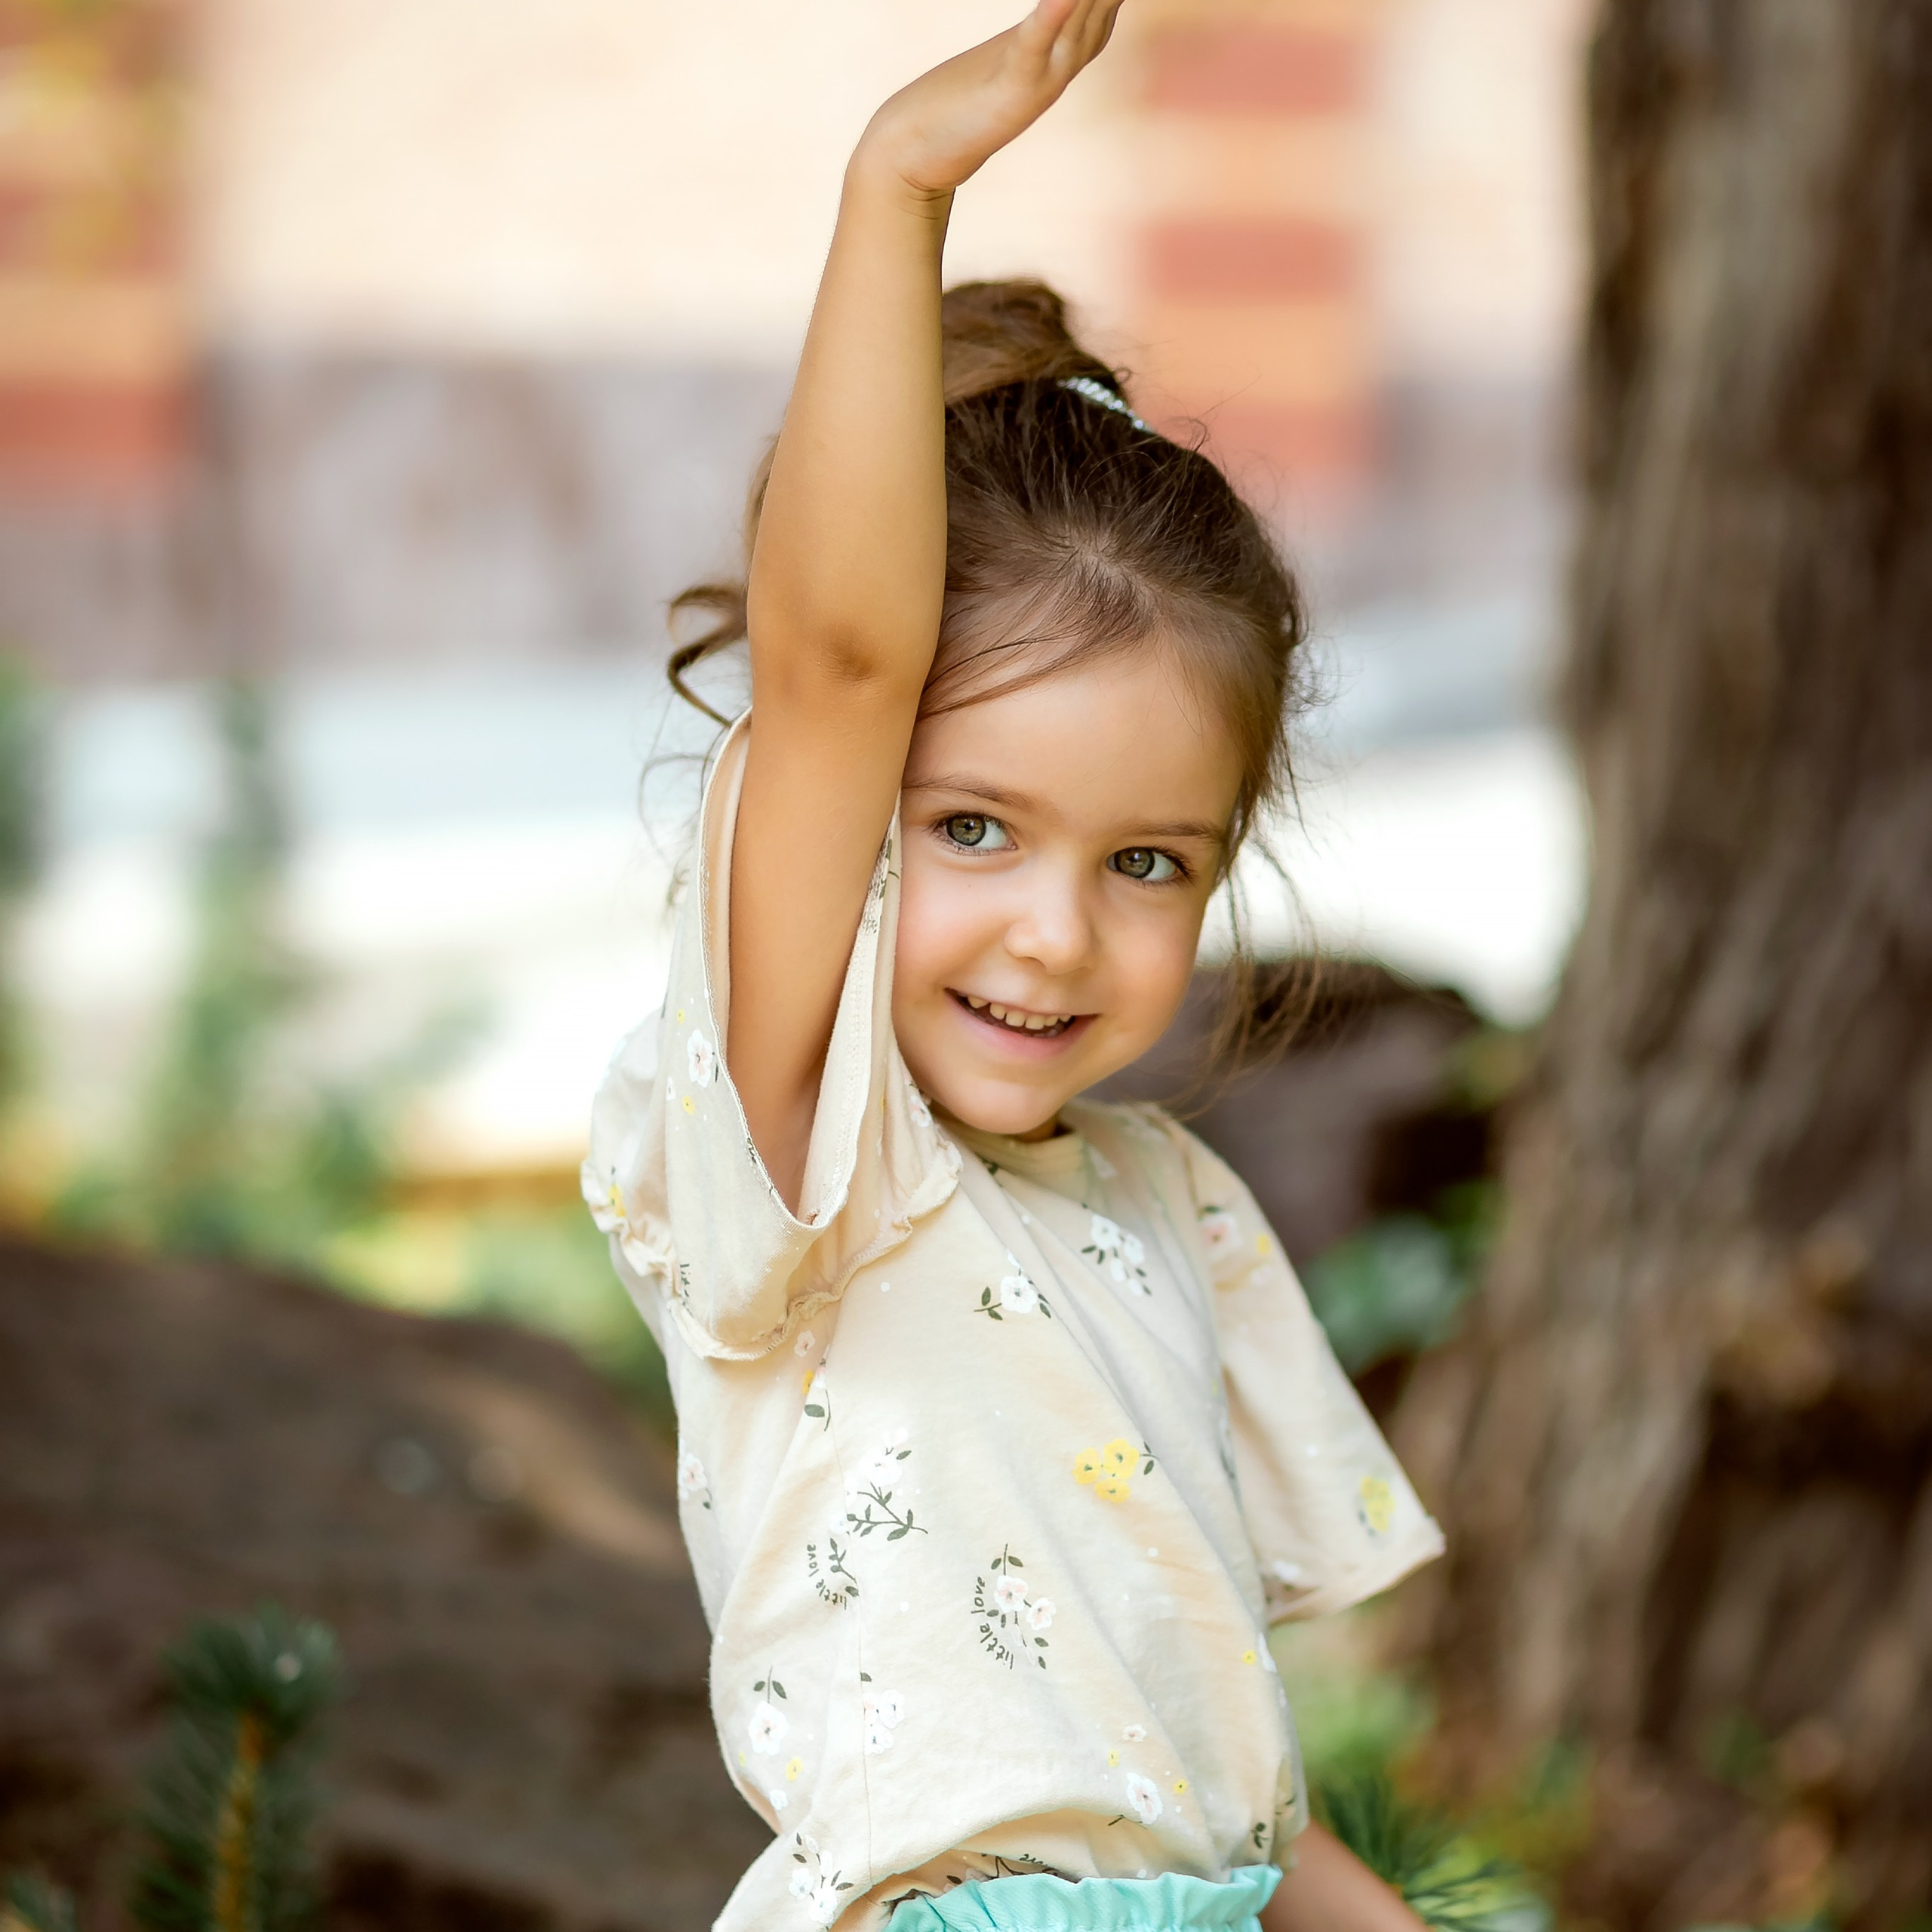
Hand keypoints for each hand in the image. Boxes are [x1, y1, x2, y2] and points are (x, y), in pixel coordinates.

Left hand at [857, 0, 1125, 200]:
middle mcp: (1066, 60)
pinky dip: (1050, 18)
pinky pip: (1034, 48)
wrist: (917, 149)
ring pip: (1081, 22)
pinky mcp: (1012, 91)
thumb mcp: (1020, 54)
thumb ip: (1048, 27)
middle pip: (1103, 4)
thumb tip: (1063, 4)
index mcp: (1070, 45)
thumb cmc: (964, 98)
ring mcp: (1044, 78)